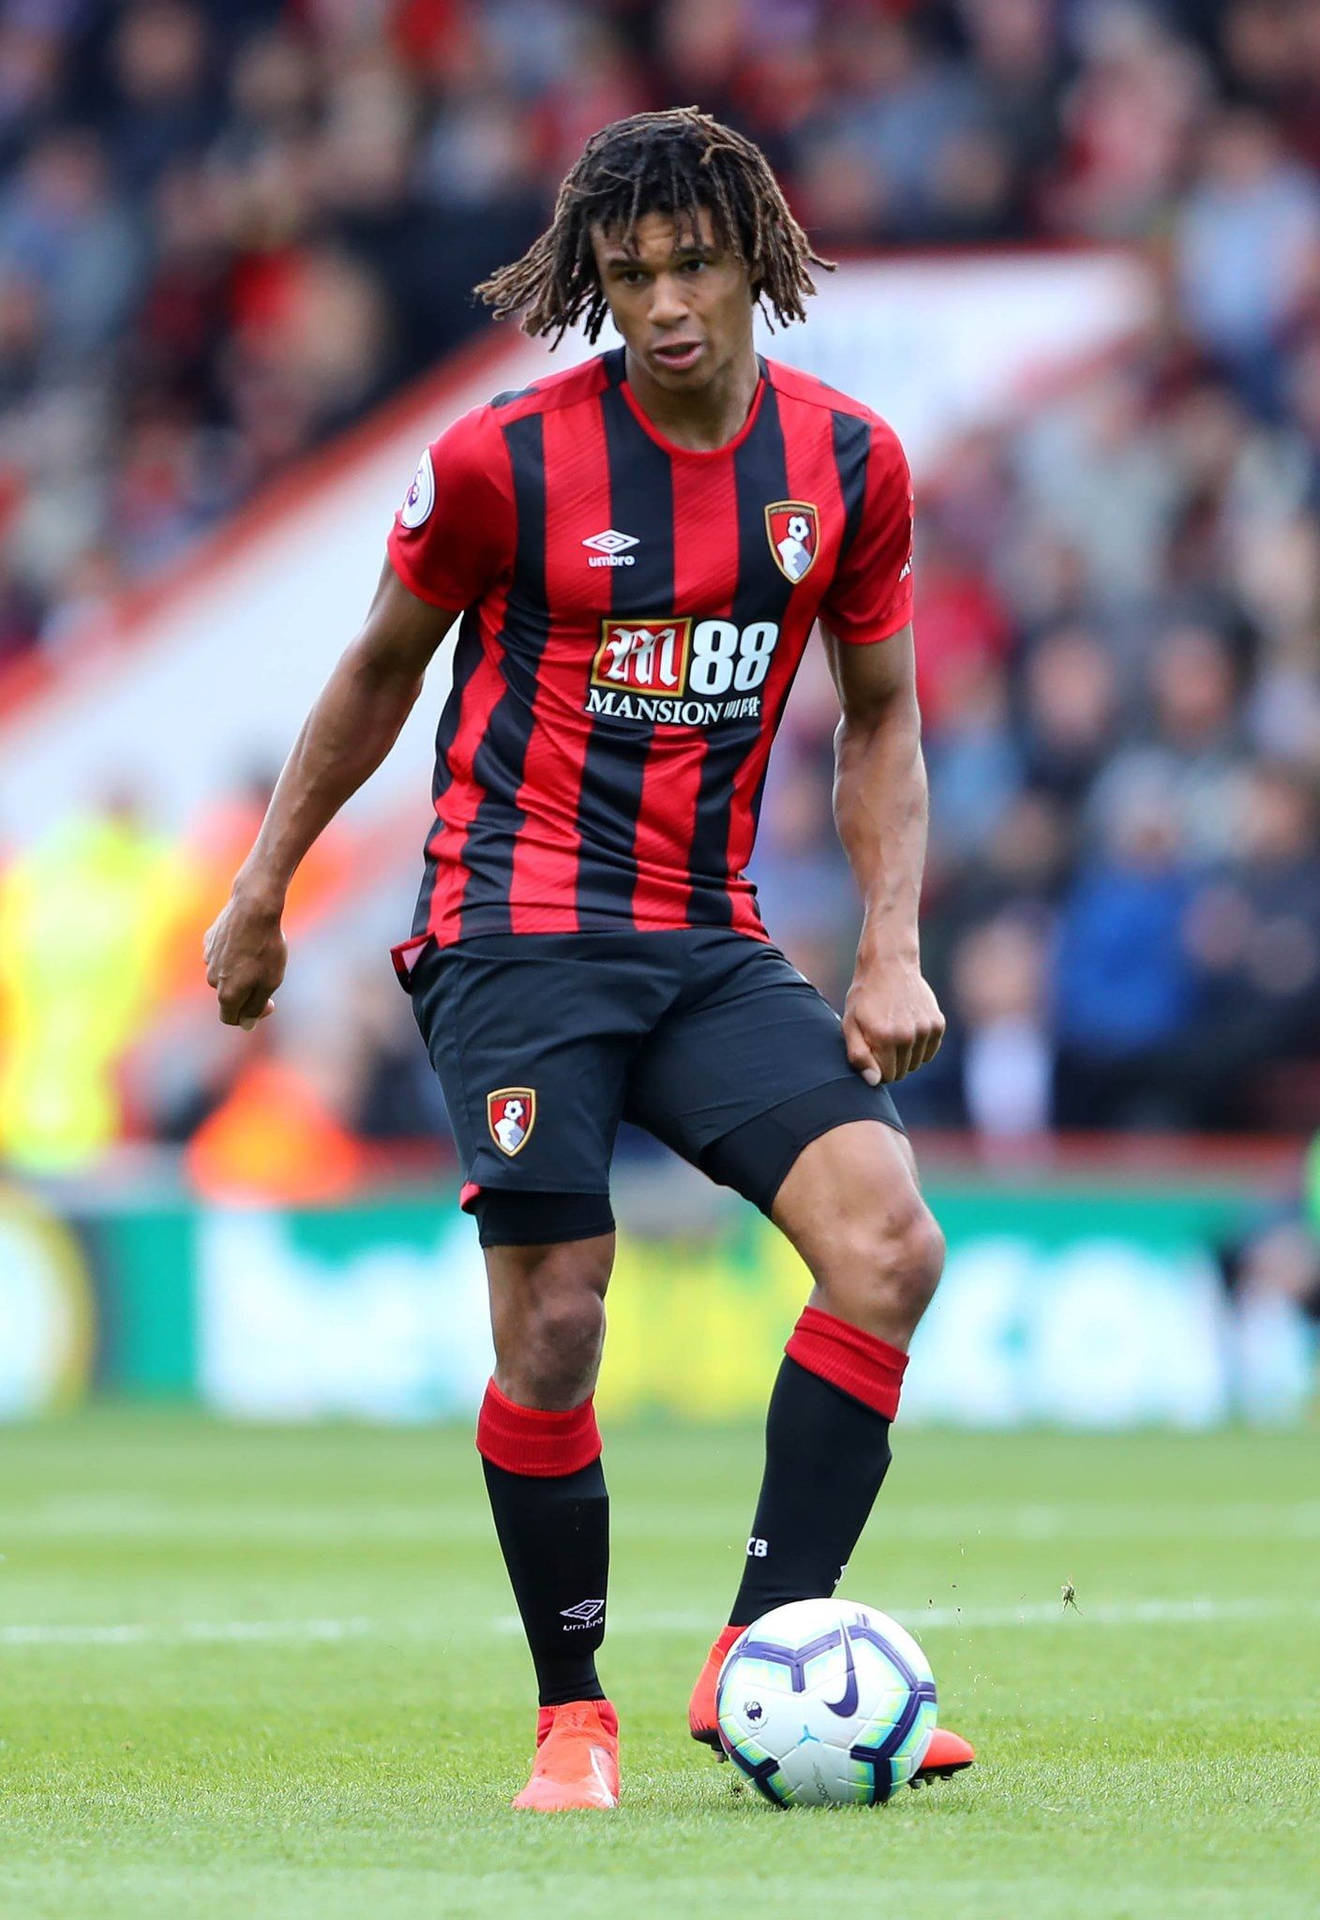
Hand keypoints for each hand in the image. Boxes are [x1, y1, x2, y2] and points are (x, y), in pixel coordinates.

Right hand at [204, 882, 286, 1029]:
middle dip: (247, 992)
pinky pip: (223, 955)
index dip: (250, 1017)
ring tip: (260, 953)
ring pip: (226, 974)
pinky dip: (235, 952)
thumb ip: (256, 1007)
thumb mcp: (270, 982)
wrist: (253, 908)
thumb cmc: (266, 947)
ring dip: (241, 970)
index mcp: (227, 993)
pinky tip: (249, 940)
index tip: (269, 1003)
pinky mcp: (209, 941)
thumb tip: (246, 1025)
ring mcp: (208, 958)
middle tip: (269, 975)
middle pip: (229, 996)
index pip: (230, 1019)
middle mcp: (212, 979)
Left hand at [842, 954, 944, 1085]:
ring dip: (904, 1056)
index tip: (870, 1051)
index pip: (884, 1077)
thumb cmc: (865, 996)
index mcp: (884, 1038)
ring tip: (893, 1033)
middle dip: (889, 1063)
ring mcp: (926, 1030)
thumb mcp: (850, 1024)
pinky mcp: (937, 1024)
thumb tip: (873, 1081)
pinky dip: (919, 1048)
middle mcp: (908, 1036)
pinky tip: (908, 1030)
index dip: (875, 1069)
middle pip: (901, 1072)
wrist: (890, 965)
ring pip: (916, 1064)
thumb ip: (858, 1055)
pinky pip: (929, 1053)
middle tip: (880, 1041)